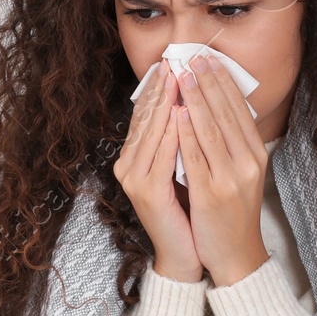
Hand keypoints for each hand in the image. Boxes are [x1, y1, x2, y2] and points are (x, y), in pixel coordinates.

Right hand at [113, 64, 201, 282]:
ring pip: (151, 131)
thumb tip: (188, 103)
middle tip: (175, 60)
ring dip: (165, 102)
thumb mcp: (181, 168)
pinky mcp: (147, 192)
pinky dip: (172, 132)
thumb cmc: (187, 211)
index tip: (173, 63)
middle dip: (161, 88)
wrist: (186, 254)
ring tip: (179, 77)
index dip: (158, 88)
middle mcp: (128, 165)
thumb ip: (177, 140)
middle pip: (144, 118)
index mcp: (134, 158)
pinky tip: (181, 113)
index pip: (144, 115)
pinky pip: (161, 154)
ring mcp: (134, 179)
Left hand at [176, 53, 268, 286]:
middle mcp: (248, 162)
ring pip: (212, 128)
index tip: (209, 59)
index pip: (239, 110)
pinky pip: (197, 155)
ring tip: (182, 74)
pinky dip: (187, 130)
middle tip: (193, 56)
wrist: (237, 257)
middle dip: (208, 81)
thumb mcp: (240, 175)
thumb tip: (217, 111)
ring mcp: (231, 177)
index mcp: (256, 156)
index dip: (223, 82)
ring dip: (196, 97)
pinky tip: (178, 111)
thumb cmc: (233, 215)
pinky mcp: (212, 193)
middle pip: (227, 113)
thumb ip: (231, 146)